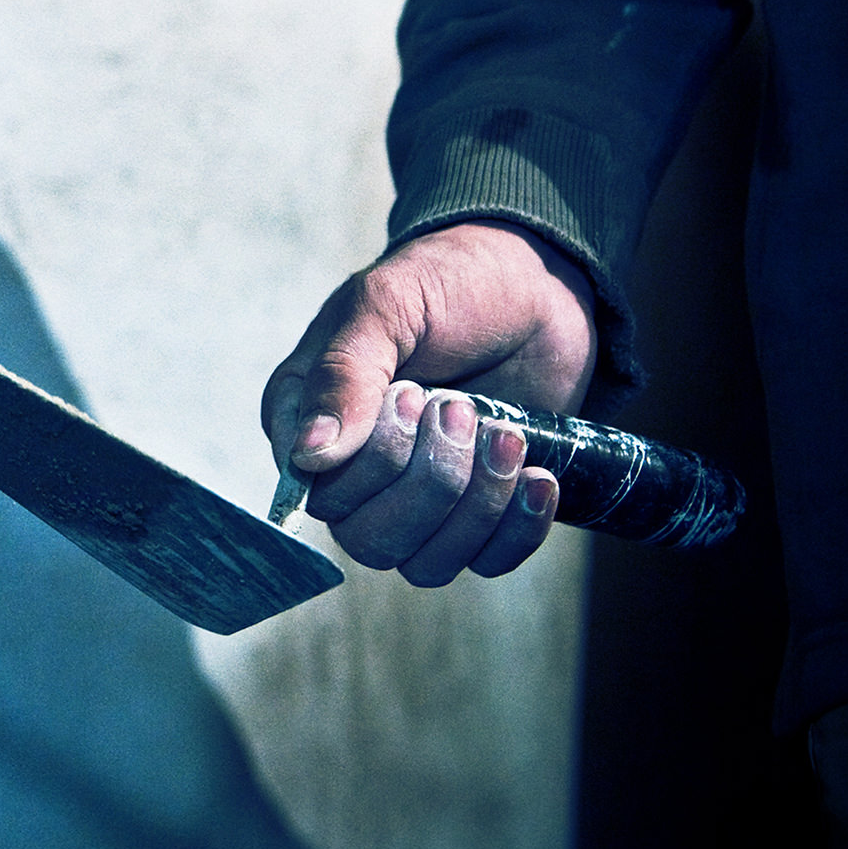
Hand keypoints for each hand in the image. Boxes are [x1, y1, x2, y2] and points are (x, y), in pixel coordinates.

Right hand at [261, 220, 598, 583]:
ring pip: (423, 562)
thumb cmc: (448, 284)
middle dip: (431, 480)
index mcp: (308, 417)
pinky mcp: (473, 514)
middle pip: (369, 537)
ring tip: (507, 434)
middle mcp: (350, 470)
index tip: (414, 394)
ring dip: (477, 505)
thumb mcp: (388, 306)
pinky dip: (516, 530)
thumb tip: (309, 454)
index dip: (372, 460)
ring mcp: (413, 498)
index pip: (318, 489)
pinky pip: (482, 564)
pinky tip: (538, 476)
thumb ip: (344, 375)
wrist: (534, 284)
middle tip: (462, 407)